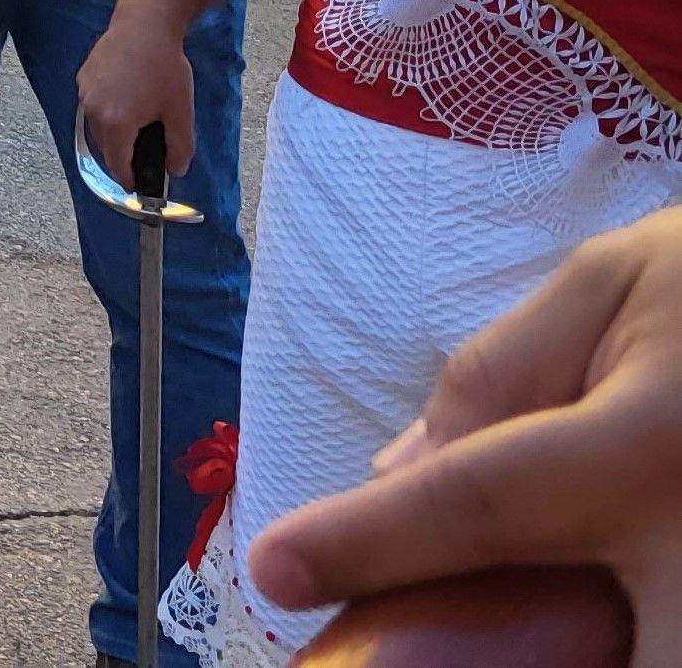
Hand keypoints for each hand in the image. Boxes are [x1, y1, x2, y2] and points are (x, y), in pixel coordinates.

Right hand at [76, 0, 198, 184]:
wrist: (144, 24)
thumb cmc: (165, 68)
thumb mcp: (180, 111)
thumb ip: (179, 147)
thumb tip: (175, 170)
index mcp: (116, 123)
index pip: (118, 165)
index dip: (130, 179)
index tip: (139, 186)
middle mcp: (93, 110)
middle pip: (105, 147)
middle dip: (123, 155)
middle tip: (145, 152)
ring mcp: (85, 92)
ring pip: (96, 126)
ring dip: (114, 132)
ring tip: (138, 122)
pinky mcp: (83, 77)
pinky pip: (93, 105)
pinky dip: (107, 111)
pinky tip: (127, 98)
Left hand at [254, 209, 681, 657]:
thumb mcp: (610, 289)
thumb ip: (496, 379)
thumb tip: (394, 474)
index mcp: (646, 442)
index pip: (478, 502)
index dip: (367, 543)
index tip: (279, 572)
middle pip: (604, 659)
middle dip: (517, 656)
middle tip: (422, 639)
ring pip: (651, 663)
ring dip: (578, 654)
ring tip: (513, 625)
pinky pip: (671, 646)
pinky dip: (629, 641)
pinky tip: (593, 617)